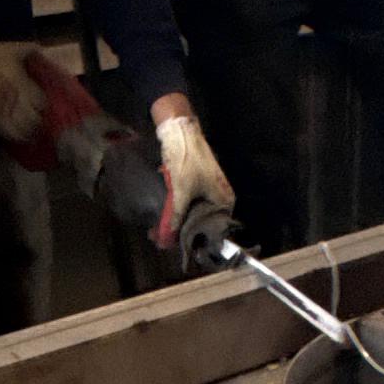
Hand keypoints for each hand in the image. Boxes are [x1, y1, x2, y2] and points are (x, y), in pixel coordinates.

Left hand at [150, 100, 234, 249]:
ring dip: (177, 223)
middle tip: (164, 242)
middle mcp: (220, 198)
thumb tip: (169, 237)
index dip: (196, 240)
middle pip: (202, 223)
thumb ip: (176, 216)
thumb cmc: (187, 162)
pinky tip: (164, 220)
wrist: (180, 133)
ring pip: (193, 213)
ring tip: (160, 234)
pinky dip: (176, 211)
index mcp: (224, 201)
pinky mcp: (197, 186)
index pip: (214, 230)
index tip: (181, 249)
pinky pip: (188, 204)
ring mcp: (208, 191)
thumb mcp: (181, 192)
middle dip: (182, 233)